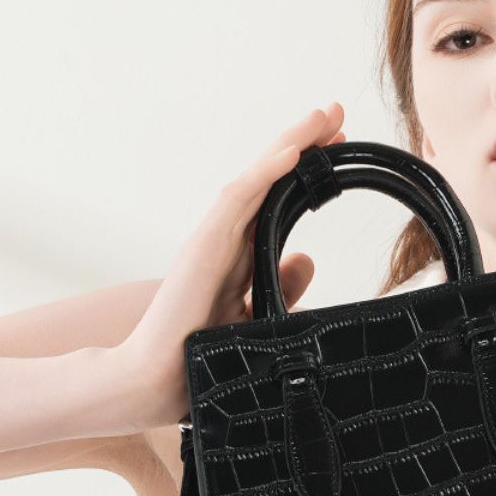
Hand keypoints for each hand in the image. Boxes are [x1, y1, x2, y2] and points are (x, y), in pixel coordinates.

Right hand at [114, 103, 346, 431]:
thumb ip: (279, 286)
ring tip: (323, 117)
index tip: (338, 147)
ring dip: (290, 145)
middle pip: (268, 178)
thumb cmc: (200, 355)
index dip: (305, 170)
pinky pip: (239, 201)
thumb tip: (308, 259)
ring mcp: (212, 239)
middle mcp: (224, 237)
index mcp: (236, 251)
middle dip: (302, 142)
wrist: (157, 382)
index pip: (276, 198)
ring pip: (256, 178)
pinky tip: (294, 152)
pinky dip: (266, 174)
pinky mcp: (203, 248)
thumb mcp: (257, 317)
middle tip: (336, 112)